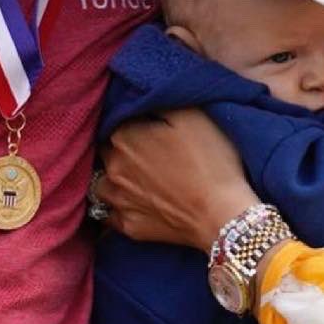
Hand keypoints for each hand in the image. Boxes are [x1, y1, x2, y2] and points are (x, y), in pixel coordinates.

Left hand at [99, 110, 255, 249]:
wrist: (222, 214)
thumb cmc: (211, 161)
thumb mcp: (193, 115)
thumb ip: (162, 100)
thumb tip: (143, 96)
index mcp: (124, 137)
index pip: (117, 120)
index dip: (133, 122)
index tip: (150, 126)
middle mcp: (113, 167)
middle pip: (107, 151)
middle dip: (120, 148)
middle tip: (146, 151)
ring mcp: (118, 200)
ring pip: (101, 183)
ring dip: (113, 178)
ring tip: (134, 179)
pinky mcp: (128, 227)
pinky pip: (110, 215)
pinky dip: (117, 208)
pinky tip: (132, 204)